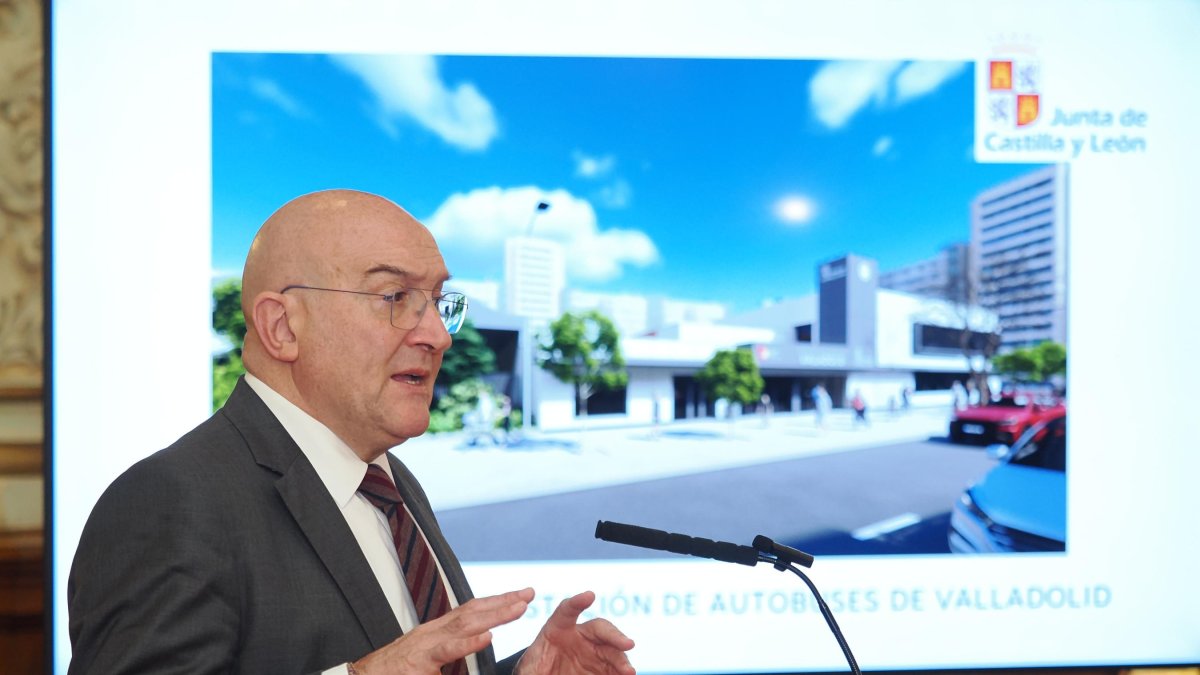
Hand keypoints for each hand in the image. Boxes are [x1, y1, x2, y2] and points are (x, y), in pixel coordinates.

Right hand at [353, 588, 533, 674]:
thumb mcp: (426, 663)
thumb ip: (450, 656)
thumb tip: (478, 652)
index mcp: (436, 633)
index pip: (470, 611)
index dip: (496, 602)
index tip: (520, 596)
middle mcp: (432, 633)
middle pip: (472, 611)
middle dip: (502, 602)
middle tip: (528, 593)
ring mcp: (425, 645)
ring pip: (463, 625)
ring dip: (494, 615)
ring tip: (518, 608)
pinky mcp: (418, 662)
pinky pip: (446, 651)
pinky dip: (467, 643)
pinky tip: (487, 637)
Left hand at [516, 591, 635, 674]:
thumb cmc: (534, 671)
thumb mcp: (528, 670)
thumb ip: (531, 668)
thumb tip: (528, 672)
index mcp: (556, 630)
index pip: (566, 611)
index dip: (577, 602)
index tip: (590, 595)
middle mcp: (578, 637)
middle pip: (599, 629)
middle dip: (615, 635)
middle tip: (628, 644)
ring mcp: (592, 652)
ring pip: (612, 649)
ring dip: (622, 658)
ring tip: (629, 671)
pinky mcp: (601, 666)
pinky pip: (615, 666)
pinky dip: (622, 669)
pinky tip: (627, 674)